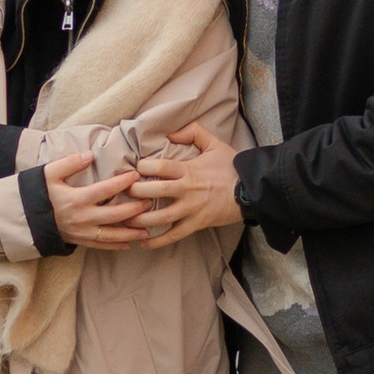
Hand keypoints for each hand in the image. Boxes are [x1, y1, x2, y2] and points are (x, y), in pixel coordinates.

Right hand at [44, 151, 151, 247]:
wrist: (25, 218)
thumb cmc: (38, 193)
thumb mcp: (49, 173)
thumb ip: (69, 163)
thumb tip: (89, 155)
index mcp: (76, 199)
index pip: (105, 190)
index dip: (122, 182)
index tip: (136, 175)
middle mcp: (81, 218)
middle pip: (114, 215)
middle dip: (133, 209)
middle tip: (149, 202)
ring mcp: (81, 232)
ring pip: (110, 235)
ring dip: (130, 233)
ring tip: (147, 228)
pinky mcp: (78, 241)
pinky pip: (100, 246)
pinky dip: (115, 246)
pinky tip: (129, 244)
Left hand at [131, 128, 244, 247]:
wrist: (252, 190)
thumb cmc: (231, 166)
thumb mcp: (214, 143)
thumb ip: (193, 131)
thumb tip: (170, 133)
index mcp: (188, 170)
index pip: (159, 167)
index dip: (142, 167)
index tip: (133, 169)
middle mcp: (187, 190)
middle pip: (154, 192)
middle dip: (134, 193)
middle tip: (122, 192)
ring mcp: (191, 210)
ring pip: (160, 217)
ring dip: (140, 219)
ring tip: (124, 219)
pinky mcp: (196, 224)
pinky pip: (174, 235)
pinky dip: (157, 241)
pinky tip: (142, 242)